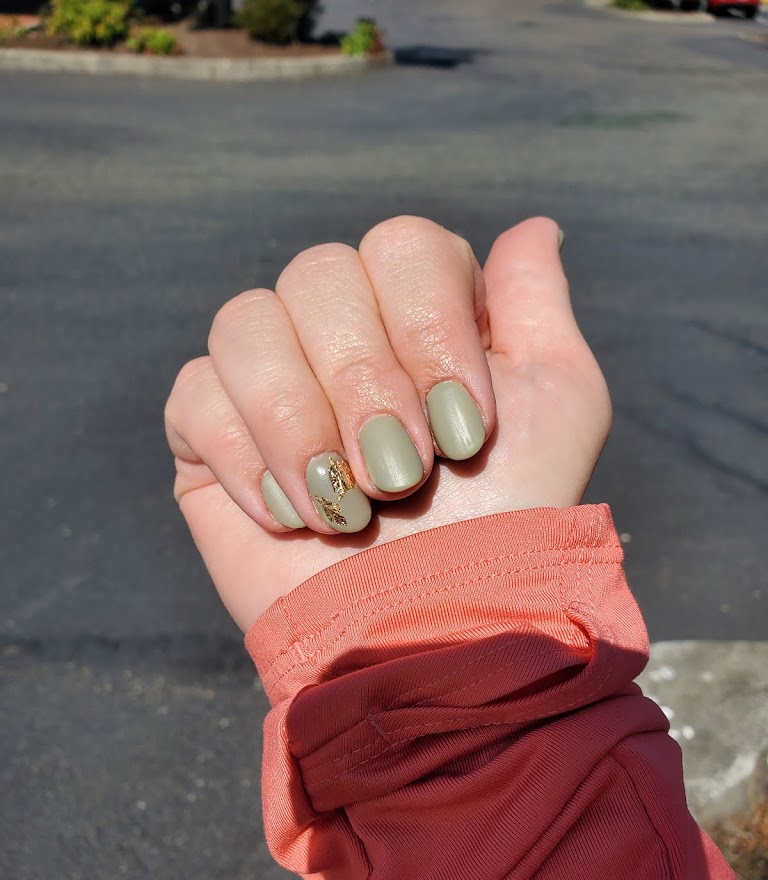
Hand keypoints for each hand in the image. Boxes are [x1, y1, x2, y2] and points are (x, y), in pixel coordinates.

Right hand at [165, 216, 610, 631]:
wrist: (431, 629)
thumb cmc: (508, 521)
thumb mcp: (557, 402)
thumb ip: (535, 303)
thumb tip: (534, 227)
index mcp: (420, 316)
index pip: (401, 246)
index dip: (430, 327)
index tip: (466, 428)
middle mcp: (343, 336)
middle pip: (318, 275)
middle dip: (365, 382)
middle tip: (402, 475)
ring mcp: (272, 382)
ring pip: (246, 322)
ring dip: (302, 422)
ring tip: (348, 506)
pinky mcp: (210, 437)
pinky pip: (195, 393)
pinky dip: (248, 457)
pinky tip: (293, 516)